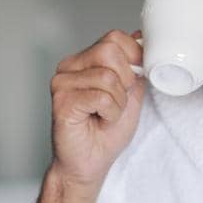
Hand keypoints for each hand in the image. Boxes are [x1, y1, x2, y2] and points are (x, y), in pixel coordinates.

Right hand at [48, 30, 145, 191]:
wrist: (88, 165)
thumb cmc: (105, 133)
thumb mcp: (131, 93)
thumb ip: (134, 66)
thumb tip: (141, 37)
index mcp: (83, 61)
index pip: (114, 37)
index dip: (134, 57)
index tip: (133, 82)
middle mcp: (68, 67)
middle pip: (110, 50)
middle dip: (126, 81)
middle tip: (116, 103)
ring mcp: (62, 83)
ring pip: (108, 77)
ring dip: (118, 103)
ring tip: (106, 116)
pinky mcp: (62, 101)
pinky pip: (101, 97)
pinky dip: (110, 113)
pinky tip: (99, 121)